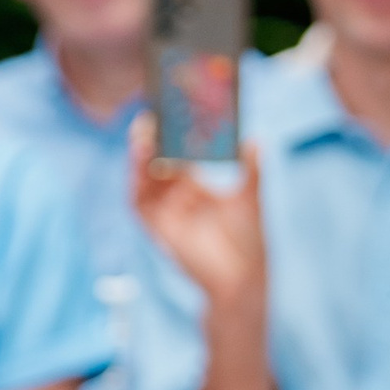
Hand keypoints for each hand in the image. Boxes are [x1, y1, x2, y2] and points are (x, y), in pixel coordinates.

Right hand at [131, 128, 268, 320]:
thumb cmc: (249, 240)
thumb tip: (254, 140)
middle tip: (153, 115)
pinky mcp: (157, 228)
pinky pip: (139, 203)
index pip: (177, 156)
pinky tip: (141, 162)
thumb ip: (250, 170)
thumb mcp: (250, 198)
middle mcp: (176, 198)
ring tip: (143, 133)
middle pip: (157, 164)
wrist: (243, 275)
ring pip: (144, 179)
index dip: (172, 137)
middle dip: (152, 141)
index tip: (171, 114)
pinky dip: (136, 182)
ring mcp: (166, 212)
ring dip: (140, 157)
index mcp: (196, 189)